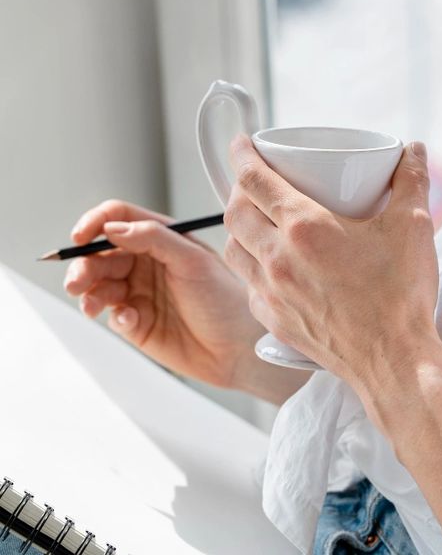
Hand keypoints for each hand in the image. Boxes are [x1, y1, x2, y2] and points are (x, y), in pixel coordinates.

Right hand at [63, 200, 264, 388]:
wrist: (237, 348)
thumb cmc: (225, 299)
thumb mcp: (194, 261)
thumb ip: (154, 238)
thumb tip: (112, 227)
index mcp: (162, 240)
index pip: (119, 219)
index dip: (96, 223)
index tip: (80, 237)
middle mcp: (147, 263)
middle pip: (100, 254)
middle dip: (83, 265)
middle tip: (77, 281)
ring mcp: (140, 292)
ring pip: (98, 284)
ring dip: (88, 291)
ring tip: (91, 304)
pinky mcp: (136, 322)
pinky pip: (111, 314)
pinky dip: (112, 315)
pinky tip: (129, 320)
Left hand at [224, 137, 441, 554]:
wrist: (392, 360)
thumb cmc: (400, 295)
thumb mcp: (411, 227)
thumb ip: (410, 180)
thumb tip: (413, 151)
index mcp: (305, 228)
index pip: (255, 179)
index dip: (242, 154)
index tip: (241, 143)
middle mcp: (278, 258)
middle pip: (234, 211)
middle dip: (237, 189)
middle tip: (253, 182)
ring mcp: (271, 292)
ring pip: (233, 248)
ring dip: (238, 228)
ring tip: (256, 221)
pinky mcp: (273, 319)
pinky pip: (247, 284)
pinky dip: (249, 266)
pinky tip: (269, 266)